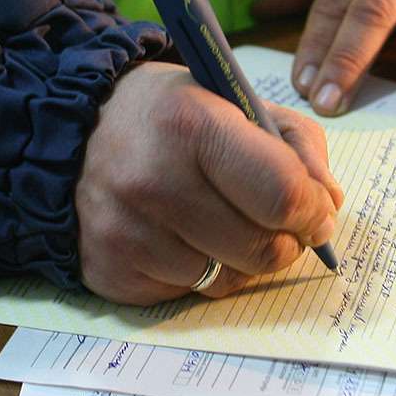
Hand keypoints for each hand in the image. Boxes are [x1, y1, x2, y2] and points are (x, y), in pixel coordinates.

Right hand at [76, 62, 343, 304]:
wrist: (68, 135)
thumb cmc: (167, 116)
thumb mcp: (233, 100)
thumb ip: (296, 144)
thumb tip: (328, 207)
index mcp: (193, 125)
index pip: (283, 195)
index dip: (313, 211)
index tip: (315, 211)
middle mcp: (154, 182)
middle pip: (263, 250)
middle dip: (285, 242)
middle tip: (278, 225)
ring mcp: (127, 233)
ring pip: (228, 283)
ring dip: (241, 261)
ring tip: (222, 225)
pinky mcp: (110, 272)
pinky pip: (186, 294)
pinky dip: (197, 272)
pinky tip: (180, 238)